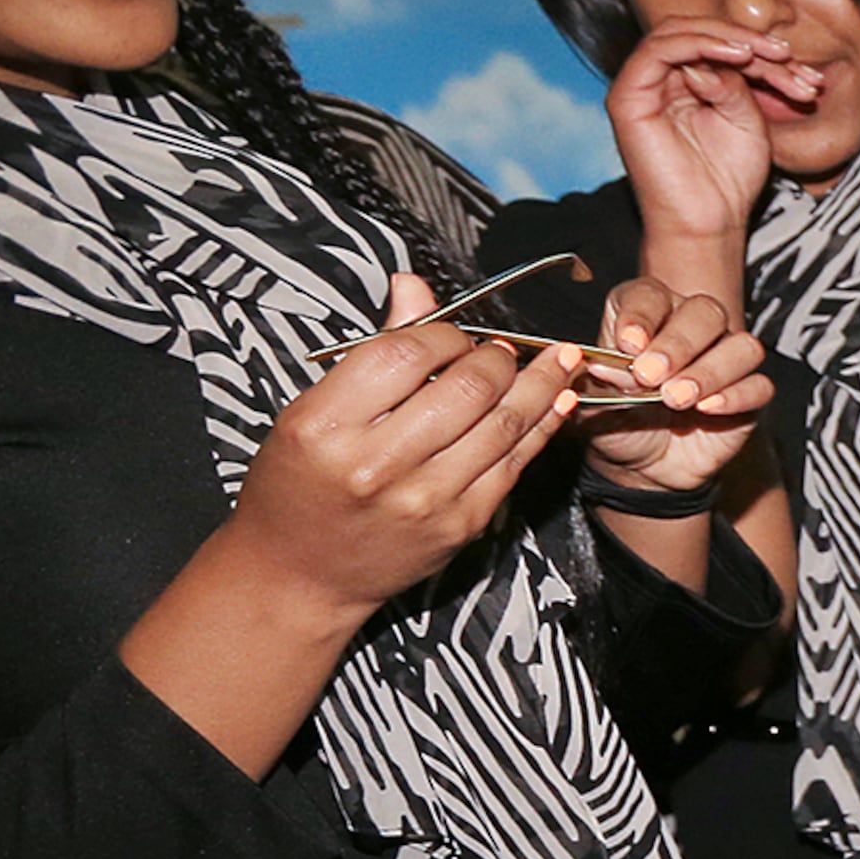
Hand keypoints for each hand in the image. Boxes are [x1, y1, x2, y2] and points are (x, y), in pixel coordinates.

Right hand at [230, 273, 573, 621]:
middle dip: (497, 357)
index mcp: (325, 424)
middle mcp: (376, 463)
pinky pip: (514, 463)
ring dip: (541, 384)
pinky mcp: (461, 524)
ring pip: (502, 423)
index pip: (405, 353)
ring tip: (561, 360)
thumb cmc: (298, 484)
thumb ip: (372, 352)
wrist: (300, 572)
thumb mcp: (311, 411)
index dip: (443, 332)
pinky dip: (543, 426)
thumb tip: (414, 286)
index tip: (453, 333)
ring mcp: (425, 498)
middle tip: (503, 349)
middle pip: (465, 387)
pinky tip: (559, 401)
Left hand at [570, 279, 770, 500]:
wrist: (640, 465)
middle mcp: (690, 329)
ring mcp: (725, 360)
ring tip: (676, 399)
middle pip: (705, 312)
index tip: (627, 344)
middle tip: (649, 375)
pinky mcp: (748, 394)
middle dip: (678, 343)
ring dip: (710, 370)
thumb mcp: (591, 403)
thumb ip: (595, 382)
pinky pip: (760, 386)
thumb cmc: (617, 421)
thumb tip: (604, 365)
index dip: (641, 315)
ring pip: (742, 347)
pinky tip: (707, 409)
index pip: (651, 296)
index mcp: (647, 315)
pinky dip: (737, 396)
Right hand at [607, 21, 805, 292]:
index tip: (801, 67)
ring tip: (765, 55)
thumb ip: (739, 81)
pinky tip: (738, 57)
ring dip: (727, 37)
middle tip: (784, 55)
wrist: (709, 223)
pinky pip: (658, 50)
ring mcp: (641, 86)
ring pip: (677, 32)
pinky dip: (699, 45)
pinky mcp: (627, 98)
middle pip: (696, 31)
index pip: (717, 45)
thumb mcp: (748, 120)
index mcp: (687, 83)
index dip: (760, 50)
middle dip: (746, 39)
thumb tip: (730, 52)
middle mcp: (660, 80)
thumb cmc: (729, 178)